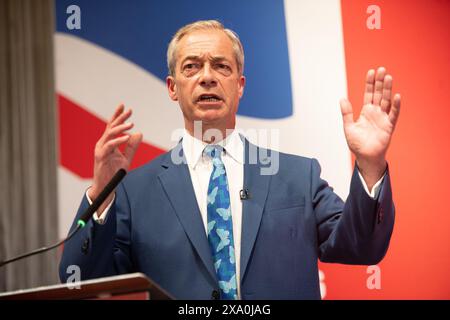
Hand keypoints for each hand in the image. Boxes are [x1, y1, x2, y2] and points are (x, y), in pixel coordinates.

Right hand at [89, 104, 141, 213]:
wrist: (106, 187)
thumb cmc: (113, 172)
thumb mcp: (126, 158)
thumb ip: (132, 146)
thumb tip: (139, 133)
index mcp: (108, 142)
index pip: (112, 126)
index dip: (117, 116)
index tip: (124, 106)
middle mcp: (102, 144)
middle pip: (111, 127)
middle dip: (120, 118)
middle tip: (129, 110)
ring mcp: (100, 150)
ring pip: (109, 134)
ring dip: (120, 128)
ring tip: (131, 124)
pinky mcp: (100, 157)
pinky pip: (110, 146)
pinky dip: (118, 141)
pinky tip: (127, 137)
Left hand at [340, 67, 400, 188]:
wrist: (365, 157)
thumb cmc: (357, 143)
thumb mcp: (348, 127)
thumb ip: (346, 113)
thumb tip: (342, 98)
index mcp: (366, 111)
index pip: (368, 94)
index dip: (370, 83)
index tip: (371, 72)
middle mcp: (376, 112)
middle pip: (378, 94)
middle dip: (380, 82)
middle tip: (382, 69)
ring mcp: (383, 118)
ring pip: (386, 100)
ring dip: (387, 89)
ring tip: (388, 77)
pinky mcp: (389, 126)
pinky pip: (393, 114)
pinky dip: (395, 106)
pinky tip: (396, 96)